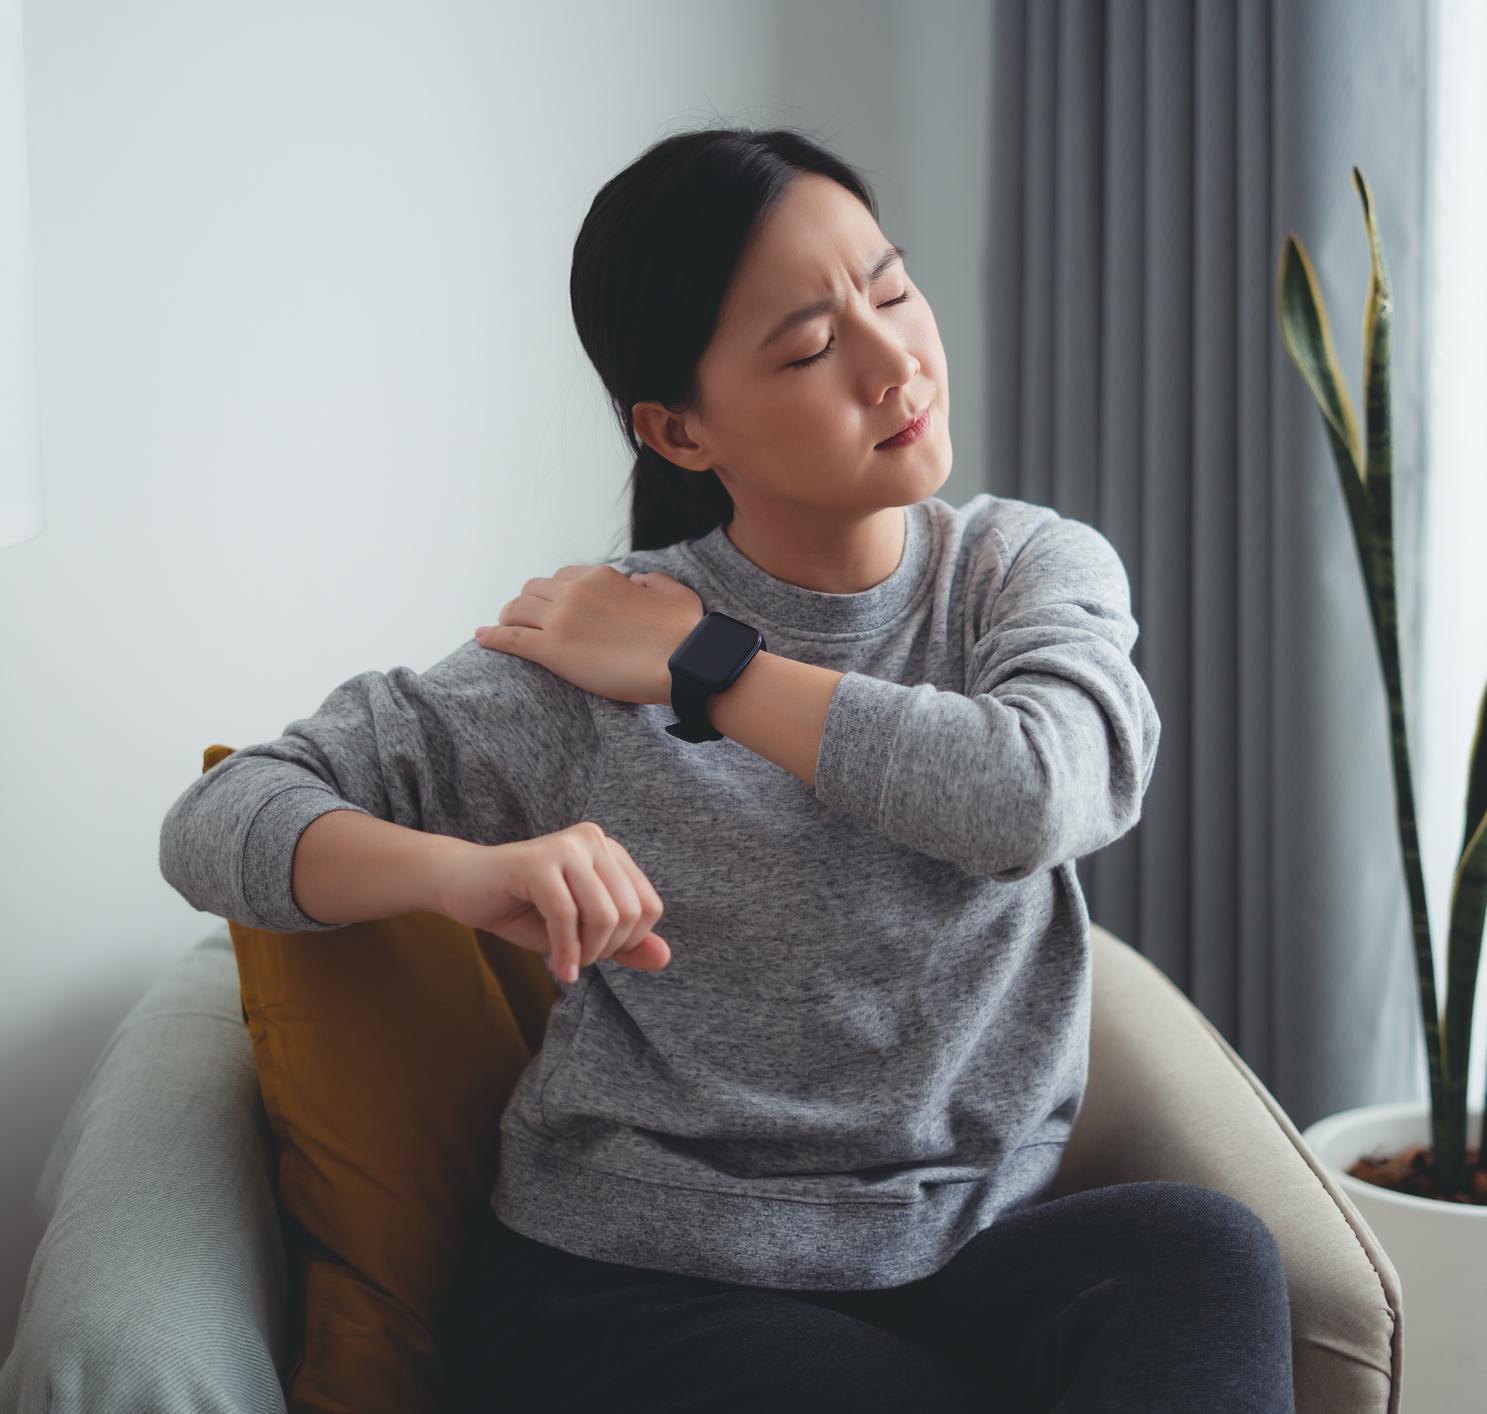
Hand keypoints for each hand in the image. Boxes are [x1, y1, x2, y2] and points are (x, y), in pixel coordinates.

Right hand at [433, 825, 671, 983]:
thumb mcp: (582, 933)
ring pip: (604, 915)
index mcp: (610, 851)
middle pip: (631, 912)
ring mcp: (567, 846)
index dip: (629, 942)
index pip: (650, 906)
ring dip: (587, 953)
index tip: (597, 954)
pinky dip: (565, 952)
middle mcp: (594, 840)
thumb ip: (624, 943)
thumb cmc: (523, 909)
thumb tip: (665, 957)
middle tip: (579, 962)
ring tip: (567, 964)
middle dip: (607, 950)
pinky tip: (558, 968)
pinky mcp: (538, 861)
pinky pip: (566, 916)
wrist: (462, 889)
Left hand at [474, 565, 702, 705]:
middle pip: (534, 589)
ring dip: (508, 617)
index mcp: (601, 577)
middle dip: (527, 602)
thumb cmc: (686, 633)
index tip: (554, 605)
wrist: (682, 661)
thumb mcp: (675, 592)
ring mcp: (561, 619)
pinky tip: (480, 638)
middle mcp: (575, 591)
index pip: (564, 577)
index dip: (555, 592)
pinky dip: (492, 636)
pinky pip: (510, 637)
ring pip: (516, 609)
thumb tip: (637, 580)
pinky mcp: (552, 650)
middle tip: (525, 618)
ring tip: (503, 627)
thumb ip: (653, 581)